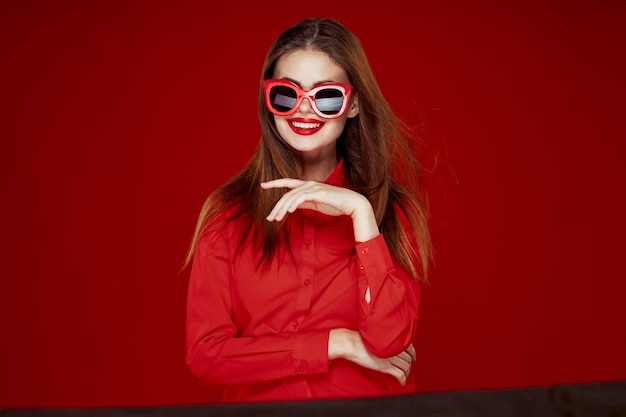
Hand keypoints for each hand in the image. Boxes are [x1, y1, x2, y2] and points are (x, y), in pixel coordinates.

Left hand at [261, 179, 379, 241]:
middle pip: (287, 194)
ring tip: (276, 219)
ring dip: (282, 209)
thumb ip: (304, 203)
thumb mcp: (316, 204)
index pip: (288, 183)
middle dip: (276, 206)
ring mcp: (313, 187)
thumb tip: (292, 206)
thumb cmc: (336, 204)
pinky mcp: (318, 192)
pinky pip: (301, 197)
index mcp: (308, 186)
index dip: (275, 183)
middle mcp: (309, 184)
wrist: (352, 204)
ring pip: (291, 197)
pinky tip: (288, 212)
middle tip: (269, 218)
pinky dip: (293, 204)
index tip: (263, 185)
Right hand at [329, 329, 415, 385]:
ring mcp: (390, 357)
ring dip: (406, 372)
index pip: (409, 347)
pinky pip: (399, 374)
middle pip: (408, 358)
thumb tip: (389, 344)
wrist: (352, 343)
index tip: (413, 356)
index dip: (413, 353)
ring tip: (404, 375)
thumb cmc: (360, 338)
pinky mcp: (385, 366)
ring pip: (406, 367)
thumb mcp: (376, 336)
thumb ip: (385, 340)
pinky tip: (402, 382)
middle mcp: (393, 348)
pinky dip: (402, 380)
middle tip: (407, 367)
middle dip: (409, 364)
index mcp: (392, 339)